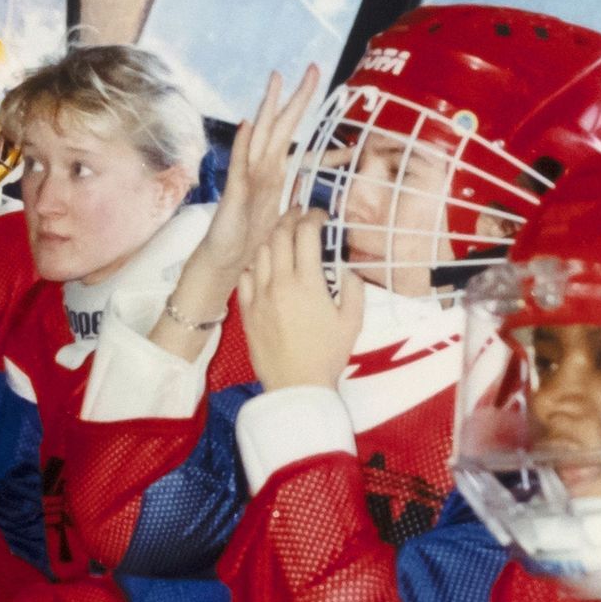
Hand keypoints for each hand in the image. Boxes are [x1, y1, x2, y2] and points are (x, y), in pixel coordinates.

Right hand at [195, 66, 322, 282]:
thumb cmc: (253, 242)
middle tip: (312, 69)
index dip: (331, 146)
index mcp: (278, 176)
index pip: (308, 153)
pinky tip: (248, 123)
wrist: (226, 260)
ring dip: (268, 107)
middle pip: (284, 127)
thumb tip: (321, 210)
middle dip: (298, 98)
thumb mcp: (284, 224)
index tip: (352, 133)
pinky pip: (240, 164)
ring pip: (261, 135)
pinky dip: (243, 143)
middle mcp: (264, 170)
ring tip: (276, 79)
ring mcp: (248, 177)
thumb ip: (298, 211)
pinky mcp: (235, 191)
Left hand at [237, 209, 363, 389]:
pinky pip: (245, 276)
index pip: (306, 234)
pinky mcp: (247, 310)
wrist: (296, 385)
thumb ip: (354, 289)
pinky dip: (255, 265)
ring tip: (283, 237)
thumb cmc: (328, 355)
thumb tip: (348, 269)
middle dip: (291, 218)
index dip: (314, 217)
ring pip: (260, 252)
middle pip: (279, 236)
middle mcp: (280, 283)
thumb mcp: (352, 322)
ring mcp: (260, 295)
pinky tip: (264, 266)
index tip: (321, 216)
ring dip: (273, 239)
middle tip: (300, 216)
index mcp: (308, 283)